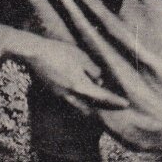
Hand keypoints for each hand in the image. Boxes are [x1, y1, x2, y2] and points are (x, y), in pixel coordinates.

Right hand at [5, 30, 128, 113]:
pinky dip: (81, 103)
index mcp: (79, 86)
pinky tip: (84, 95)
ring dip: (91, 108)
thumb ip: (93, 70)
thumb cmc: (59, 52)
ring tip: (101, 104)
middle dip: (103, 110)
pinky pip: (71, 102)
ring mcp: (60, 96)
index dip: (115, 101)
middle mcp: (70, 95)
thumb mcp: (81, 57)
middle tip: (115, 108)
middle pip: (91, 108)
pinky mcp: (54, 92)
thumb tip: (100, 81)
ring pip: (79, 108)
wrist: (35, 53)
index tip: (126, 104)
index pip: (102, 97)